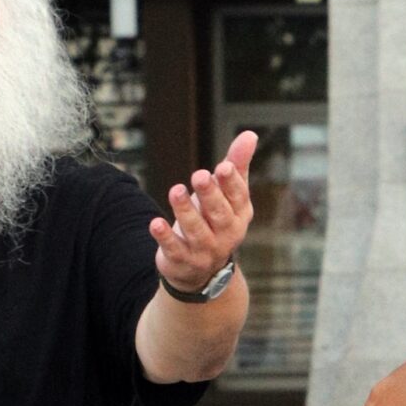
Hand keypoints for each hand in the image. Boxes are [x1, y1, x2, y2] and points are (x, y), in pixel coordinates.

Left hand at [151, 131, 256, 293]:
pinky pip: (174, 249)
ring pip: (196, 230)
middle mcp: (225, 235)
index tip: (223, 166)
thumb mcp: (226, 195)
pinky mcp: (182, 260)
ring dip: (185, 211)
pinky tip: (155, 223)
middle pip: (219, 214)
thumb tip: (250, 134)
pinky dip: (165, 237)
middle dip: (210, 195)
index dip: (231, 183)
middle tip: (199, 175)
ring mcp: (205, 251)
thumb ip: (236, 166)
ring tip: (175, 190)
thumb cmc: (214, 222)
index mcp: (239, 216)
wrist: (200, 272)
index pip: (238, 197)